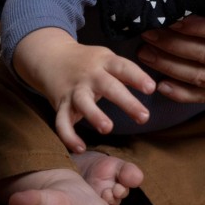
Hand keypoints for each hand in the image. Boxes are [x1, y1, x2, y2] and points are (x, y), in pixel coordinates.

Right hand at [13, 30, 155, 153]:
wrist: (50, 57)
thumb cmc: (87, 62)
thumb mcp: (106, 59)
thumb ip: (126, 72)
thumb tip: (153, 87)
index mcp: (104, 61)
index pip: (123, 67)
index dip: (137, 77)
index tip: (151, 88)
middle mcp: (89, 75)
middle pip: (108, 86)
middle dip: (126, 102)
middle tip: (144, 117)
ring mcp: (74, 90)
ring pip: (83, 103)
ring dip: (94, 115)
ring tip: (107, 128)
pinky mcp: (60, 104)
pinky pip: (61, 121)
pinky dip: (68, 136)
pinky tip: (80, 148)